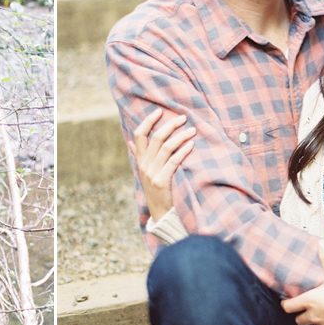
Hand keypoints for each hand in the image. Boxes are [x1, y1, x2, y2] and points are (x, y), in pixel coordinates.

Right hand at [128, 108, 194, 222]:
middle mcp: (145, 165)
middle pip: (156, 138)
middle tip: (183, 118)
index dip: (148, 121)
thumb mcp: (145, 172)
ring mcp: (152, 173)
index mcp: (140, 160)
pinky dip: (183, 150)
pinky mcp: (162, 181)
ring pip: (166, 147)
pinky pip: (174, 161)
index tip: (159, 111)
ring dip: (181, 136)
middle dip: (170, 125)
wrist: (160, 213)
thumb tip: (131, 141)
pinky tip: (191, 145)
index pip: (139, 135)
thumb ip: (139, 155)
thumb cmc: (156, 189)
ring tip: (192, 130)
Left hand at [280, 243, 323, 324]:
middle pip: (298, 319)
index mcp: (311, 301)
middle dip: (300, 314)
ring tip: (322, 312)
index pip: (288, 307)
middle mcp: (314, 316)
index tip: (288, 301)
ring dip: (315, 321)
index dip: (286, 304)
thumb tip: (321, 244)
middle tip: (306, 307)